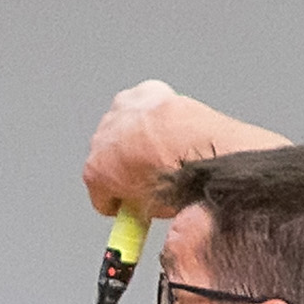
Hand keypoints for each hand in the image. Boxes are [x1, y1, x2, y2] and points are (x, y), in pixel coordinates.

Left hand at [81, 81, 288, 219]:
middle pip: (116, 142)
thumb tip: (193, 171)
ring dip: (122, 184)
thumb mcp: (195, 134)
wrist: (191, 146)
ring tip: (148, 198)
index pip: (138, 120)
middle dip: (128, 164)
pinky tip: (141, 209)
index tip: (153, 166)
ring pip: (108, 168)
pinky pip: (104, 197)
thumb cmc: (206, 144)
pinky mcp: (97, 167)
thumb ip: (182, 144)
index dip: (145, 149)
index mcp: (149, 94)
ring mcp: (105, 137)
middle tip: (148, 186)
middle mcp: (121, 108)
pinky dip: (118, 207)